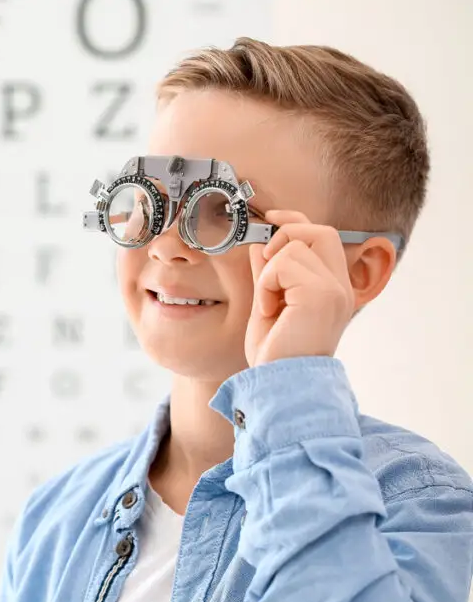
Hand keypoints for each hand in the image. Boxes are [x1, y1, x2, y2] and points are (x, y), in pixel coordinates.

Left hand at [245, 210, 354, 366]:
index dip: (296, 219)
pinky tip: (270, 310)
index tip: (270, 217)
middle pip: (319, 230)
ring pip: (294, 246)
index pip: (321, 236)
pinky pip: (284, 263)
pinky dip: (267, 284)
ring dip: (269, 273)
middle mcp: (341, 286)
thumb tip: (261, 242)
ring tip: (270, 304)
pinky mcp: (322, 294)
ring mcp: (335, 289)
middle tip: (267, 269)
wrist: (280, 384)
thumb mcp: (268, 304)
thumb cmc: (276, 354)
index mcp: (332, 287)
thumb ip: (269, 273)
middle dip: (286, 236)